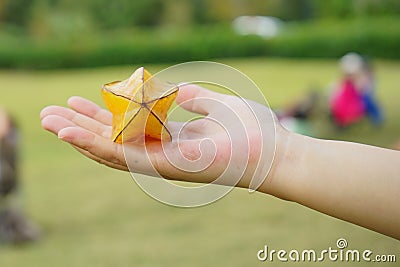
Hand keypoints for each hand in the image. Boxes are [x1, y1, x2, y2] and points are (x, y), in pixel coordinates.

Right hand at [40, 84, 279, 191]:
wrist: (275, 153)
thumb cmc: (252, 130)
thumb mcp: (216, 104)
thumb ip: (193, 99)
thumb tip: (176, 91)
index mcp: (172, 138)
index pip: (128, 128)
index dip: (102, 115)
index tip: (80, 100)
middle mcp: (162, 152)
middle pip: (113, 139)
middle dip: (80, 126)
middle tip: (49, 114)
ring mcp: (162, 162)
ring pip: (110, 150)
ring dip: (77, 136)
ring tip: (47, 121)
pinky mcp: (165, 166)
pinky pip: (123, 156)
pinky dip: (94, 145)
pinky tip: (69, 134)